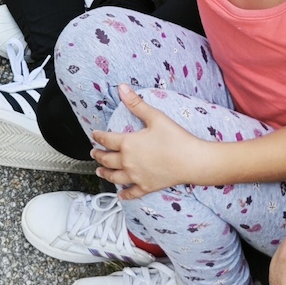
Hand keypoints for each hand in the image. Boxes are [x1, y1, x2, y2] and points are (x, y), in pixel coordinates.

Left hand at [91, 86, 219, 196]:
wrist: (192, 161)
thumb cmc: (176, 138)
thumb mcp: (155, 117)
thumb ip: (136, 103)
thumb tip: (122, 88)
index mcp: (128, 143)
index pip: (106, 139)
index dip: (98, 136)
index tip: (94, 135)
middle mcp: (128, 161)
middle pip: (107, 159)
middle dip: (98, 155)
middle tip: (93, 153)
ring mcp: (136, 176)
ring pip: (114, 176)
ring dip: (104, 173)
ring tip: (99, 171)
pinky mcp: (146, 187)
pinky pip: (131, 193)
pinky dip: (124, 194)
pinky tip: (120, 195)